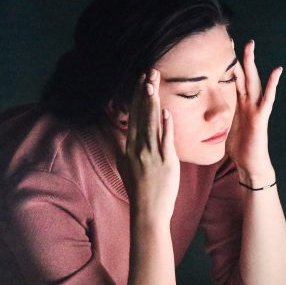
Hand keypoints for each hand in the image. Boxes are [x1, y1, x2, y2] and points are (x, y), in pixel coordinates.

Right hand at [118, 69, 179, 224]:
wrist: (148, 212)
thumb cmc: (140, 191)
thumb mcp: (125, 167)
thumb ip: (123, 149)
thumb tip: (119, 135)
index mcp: (130, 148)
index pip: (133, 116)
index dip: (137, 97)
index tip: (140, 81)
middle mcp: (139, 148)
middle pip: (141, 115)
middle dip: (145, 93)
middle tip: (150, 72)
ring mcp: (152, 155)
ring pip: (151, 124)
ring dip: (152, 102)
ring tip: (154, 84)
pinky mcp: (166, 163)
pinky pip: (166, 141)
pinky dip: (165, 126)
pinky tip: (166, 112)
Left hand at [226, 39, 281, 186]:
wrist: (250, 165)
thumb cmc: (238, 149)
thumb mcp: (222, 127)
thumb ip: (216, 116)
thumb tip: (200, 112)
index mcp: (237, 104)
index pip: (230, 80)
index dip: (225, 65)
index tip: (219, 49)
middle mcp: (247, 103)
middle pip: (242, 75)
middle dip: (238, 57)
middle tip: (233, 38)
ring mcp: (255, 108)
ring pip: (253, 81)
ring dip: (252, 63)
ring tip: (251, 46)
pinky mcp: (261, 117)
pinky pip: (267, 98)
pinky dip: (272, 85)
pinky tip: (276, 72)